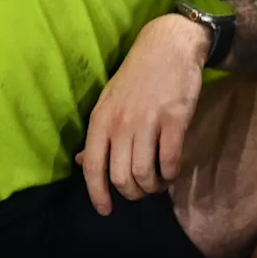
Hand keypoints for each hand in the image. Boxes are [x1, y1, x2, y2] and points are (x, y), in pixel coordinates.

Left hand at [78, 14, 207, 213]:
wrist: (168, 46)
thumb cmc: (137, 76)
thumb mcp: (108, 102)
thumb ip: (97, 135)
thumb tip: (82, 163)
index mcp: (100, 120)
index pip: (93, 168)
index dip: (97, 195)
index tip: (105, 211)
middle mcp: (120, 124)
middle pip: (120, 177)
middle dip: (132, 193)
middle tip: (141, 191)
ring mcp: (147, 122)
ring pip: (144, 173)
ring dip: (153, 186)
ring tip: (158, 182)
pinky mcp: (174, 120)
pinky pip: (170, 160)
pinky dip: (171, 174)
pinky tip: (173, 171)